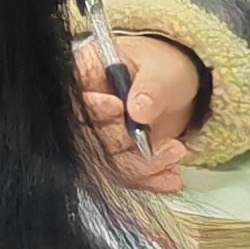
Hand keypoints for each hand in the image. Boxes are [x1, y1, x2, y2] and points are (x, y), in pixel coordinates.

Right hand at [74, 33, 199, 189]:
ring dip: (140, 166)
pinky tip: (168, 179)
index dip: (92, 103)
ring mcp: (93, 131)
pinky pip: (119, 172)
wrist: (169, 88)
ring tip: (175, 156)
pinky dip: (144, 179)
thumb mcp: (161, 71)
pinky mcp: (108, 154)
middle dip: (124, 144)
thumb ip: (150, 89)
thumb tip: (138, 110)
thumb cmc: (160, 69)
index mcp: (84, 71)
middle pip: (87, 132)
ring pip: (103, 158)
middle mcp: (81, 103)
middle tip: (168, 147)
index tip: (117, 107)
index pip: (75, 90)